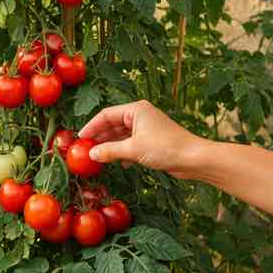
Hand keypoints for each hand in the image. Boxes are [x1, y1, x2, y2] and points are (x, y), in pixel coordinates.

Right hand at [78, 100, 210, 179]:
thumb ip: (110, 151)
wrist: (192, 158)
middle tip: (85, 149)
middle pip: (113, 124)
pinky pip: (130, 143)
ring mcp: (146, 128)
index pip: (106, 115)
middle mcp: (140, 115)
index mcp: (136, 110)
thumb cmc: (165, 147)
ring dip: (110, 146)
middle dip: (100, 137)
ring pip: (121, 135)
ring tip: (98, 157)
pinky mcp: (151, 140)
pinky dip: (122, 152)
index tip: (80, 138)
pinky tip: (118, 163)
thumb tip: (91, 154)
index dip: (92, 126)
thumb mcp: (133, 149)